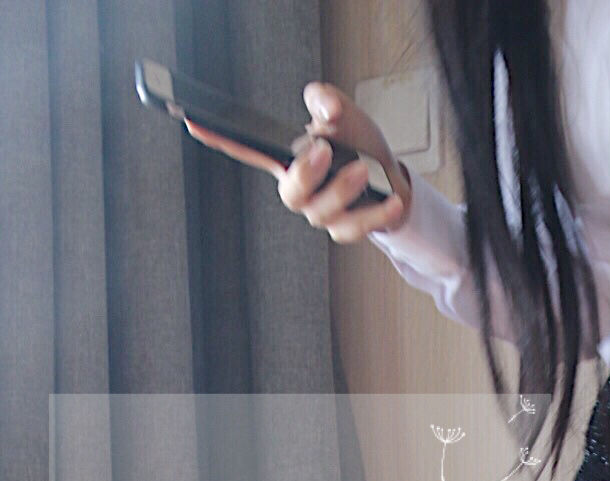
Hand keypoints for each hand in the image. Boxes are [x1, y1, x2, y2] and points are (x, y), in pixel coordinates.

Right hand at [181, 80, 412, 242]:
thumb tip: (326, 112)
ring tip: (362, 169)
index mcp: (288, 159)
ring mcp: (322, 213)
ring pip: (324, 212)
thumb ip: (327, 100)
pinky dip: (376, 214)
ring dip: (343, 189)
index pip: (248, 148)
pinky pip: (355, 228)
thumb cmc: (359, 146)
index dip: (221, 138)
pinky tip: (391, 199)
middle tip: (322, 149)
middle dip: (305, 173)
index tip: (194, 123)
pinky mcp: (346, 228)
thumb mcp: (343, 112)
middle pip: (290, 193)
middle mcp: (301, 190)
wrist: (391, 181)